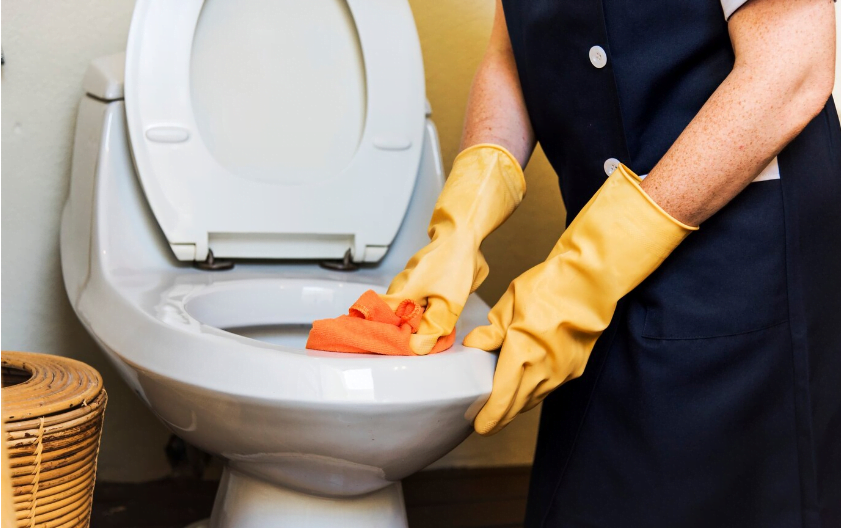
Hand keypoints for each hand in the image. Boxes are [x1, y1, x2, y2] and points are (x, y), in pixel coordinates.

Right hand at [382, 144, 524, 353]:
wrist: (462, 234)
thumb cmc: (454, 264)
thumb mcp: (449, 303)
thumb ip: (433, 328)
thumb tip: (417, 347)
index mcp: (401, 295)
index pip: (375, 320)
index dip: (378, 335)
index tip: (387, 348)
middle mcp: (399, 287)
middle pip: (390, 318)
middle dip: (400, 333)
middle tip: (413, 345)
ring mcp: (407, 281)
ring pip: (403, 310)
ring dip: (412, 322)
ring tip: (424, 333)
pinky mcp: (417, 278)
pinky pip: (413, 300)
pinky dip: (419, 311)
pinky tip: (431, 315)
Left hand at [465, 165, 695, 433]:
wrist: (590, 283)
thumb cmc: (549, 287)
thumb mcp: (510, 303)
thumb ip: (492, 330)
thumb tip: (475, 345)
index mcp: (522, 354)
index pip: (502, 397)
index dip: (489, 416)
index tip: (480, 425)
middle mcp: (543, 370)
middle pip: (518, 406)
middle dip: (501, 418)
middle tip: (487, 424)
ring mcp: (562, 372)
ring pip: (535, 399)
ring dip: (518, 405)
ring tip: (503, 407)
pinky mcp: (575, 368)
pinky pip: (550, 388)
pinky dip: (535, 392)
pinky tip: (526, 387)